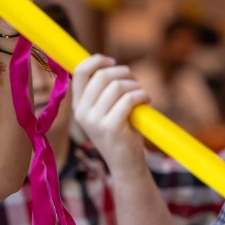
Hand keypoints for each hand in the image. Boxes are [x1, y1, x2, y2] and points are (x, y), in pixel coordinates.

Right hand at [72, 56, 150, 177]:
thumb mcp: (105, 111)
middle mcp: (82, 113)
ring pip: (118, 86)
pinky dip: (142, 95)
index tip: (113, 61)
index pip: (79, 72)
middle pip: (102, 75)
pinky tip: (146, 101)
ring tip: (141, 95)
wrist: (125, 164)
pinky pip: (129, 98)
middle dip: (124, 73)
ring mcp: (95, 121)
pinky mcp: (111, 127)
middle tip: (134, 82)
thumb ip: (102, 91)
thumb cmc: (120, 132)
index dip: (97, 60)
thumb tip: (109, 64)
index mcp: (78, 107)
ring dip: (135, 86)